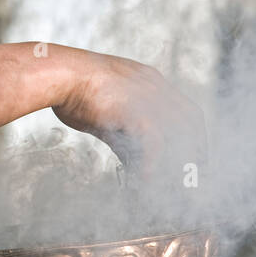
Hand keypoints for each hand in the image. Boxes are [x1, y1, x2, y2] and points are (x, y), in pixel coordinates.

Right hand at [52, 52, 206, 183]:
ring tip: (175, 183)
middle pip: (191, 121)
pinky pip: (154, 143)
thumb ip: (123, 129)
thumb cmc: (72, 88)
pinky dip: (152, 163)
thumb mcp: (104, 108)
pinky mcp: (136, 110)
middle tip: (196, 172)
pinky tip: (145, 178)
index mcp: (149, 80)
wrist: (57, 73)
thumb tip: (132, 157)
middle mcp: (155, 87)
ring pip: (178, 133)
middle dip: (197, 148)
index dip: (194, 133)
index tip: (195, 152)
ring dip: (178, 159)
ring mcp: (148, 97)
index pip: (186, 108)